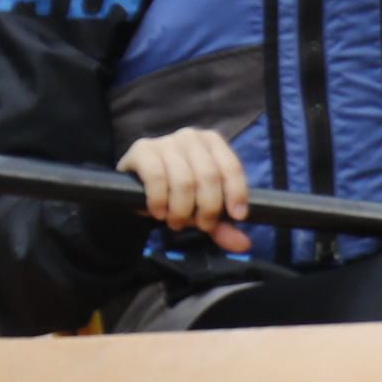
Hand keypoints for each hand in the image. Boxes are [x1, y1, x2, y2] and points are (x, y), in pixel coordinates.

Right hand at [116, 129, 250, 249]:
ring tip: (175, 222)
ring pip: (183, 180)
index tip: (236, 216)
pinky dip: (160, 201)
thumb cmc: (177, 195)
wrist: (138, 189)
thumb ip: (223, 227)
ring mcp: (166, 141)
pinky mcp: (142, 150)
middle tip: (201, 225)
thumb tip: (243, 244)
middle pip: (209, 176)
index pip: (231, 166)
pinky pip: (156, 177)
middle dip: (207, 208)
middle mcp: (191, 137)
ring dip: (181, 210)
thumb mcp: (202, 211)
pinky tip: (158, 212)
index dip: (237, 192)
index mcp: (212, 144)